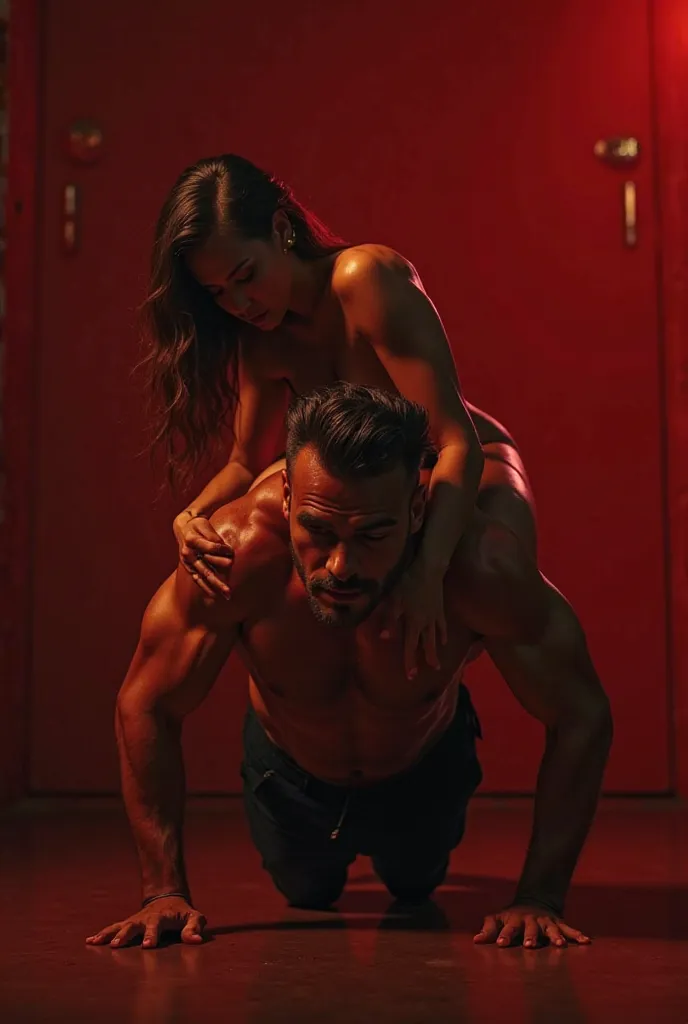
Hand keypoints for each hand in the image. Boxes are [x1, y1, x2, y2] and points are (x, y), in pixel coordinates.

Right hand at [86, 896, 206, 948]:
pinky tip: (90, 941)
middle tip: (117, 946)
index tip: (147, 946)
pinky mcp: (128, 923)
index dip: (152, 935)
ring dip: (109, 934)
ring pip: (120, 926)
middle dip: (125, 935)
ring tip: (95, 942)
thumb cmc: (182, 913)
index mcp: (162, 917)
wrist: (167, 897)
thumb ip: (194, 927)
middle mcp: (145, 918)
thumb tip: (196, 940)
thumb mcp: (193, 917)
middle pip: (134, 926)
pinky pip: (113, 928)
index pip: (156, 926)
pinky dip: (102, 933)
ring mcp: (135, 920)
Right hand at [173, 511, 233, 598]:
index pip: (210, 548)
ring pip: (202, 576)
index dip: (221, 550)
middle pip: (206, 569)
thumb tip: (225, 550)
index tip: (231, 552)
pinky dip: (206, 587)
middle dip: (218, 580)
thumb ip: (214, 538)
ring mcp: (187, 562)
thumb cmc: (198, 526)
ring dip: (215, 587)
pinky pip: (197, 579)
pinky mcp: (188, 567)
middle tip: (230, 589)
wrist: (182, 528)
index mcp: (192, 540)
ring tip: (227, 595)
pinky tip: (214, 594)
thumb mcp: (205, 526)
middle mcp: (188, 553)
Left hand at [380, 559, 447, 678]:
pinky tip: (444, 641)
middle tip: (430, 672)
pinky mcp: (440, 608)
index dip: (410, 661)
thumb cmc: (407, 582)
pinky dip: (443, 634)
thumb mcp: (394, 600)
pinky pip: (442, 625)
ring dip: (435, 651)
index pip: (410, 646)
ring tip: (437, 664)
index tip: (411, 676)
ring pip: (436, 638)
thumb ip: (390, 620)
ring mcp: (435, 616)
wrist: (429, 569)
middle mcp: (425, 623)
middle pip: (426, 645)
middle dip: (427, 659)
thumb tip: (384, 639)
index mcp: (413, 622)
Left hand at [474, 904, 590, 948]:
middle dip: (530, 937)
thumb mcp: (498, 919)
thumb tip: (476, 940)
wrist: (534, 901)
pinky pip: (569, 929)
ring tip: (560, 946)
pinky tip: (586, 941)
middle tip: (529, 946)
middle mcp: (531, 920)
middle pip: (531, 929)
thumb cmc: (512, 917)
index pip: (508, 929)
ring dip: (555, 937)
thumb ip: (488, 929)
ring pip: (551, 929)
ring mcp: (546, 922)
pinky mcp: (558, 924)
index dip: (504, 936)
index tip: (501, 945)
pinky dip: (577, 935)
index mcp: (515, 920)